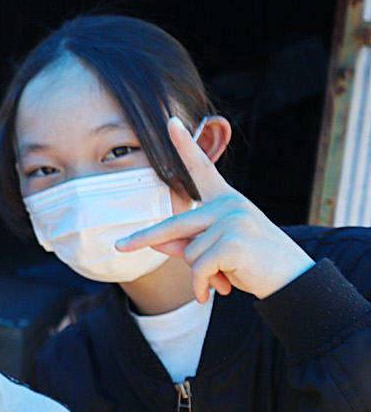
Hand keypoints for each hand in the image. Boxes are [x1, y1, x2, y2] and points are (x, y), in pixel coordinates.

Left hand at [116, 116, 314, 302]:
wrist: (292, 279)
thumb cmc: (251, 262)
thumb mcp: (216, 249)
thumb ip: (185, 242)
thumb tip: (155, 241)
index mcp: (226, 199)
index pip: (202, 169)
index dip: (186, 145)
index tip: (171, 122)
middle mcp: (229, 204)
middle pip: (174, 224)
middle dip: (144, 239)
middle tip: (119, 246)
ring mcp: (233, 220)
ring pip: (188, 253)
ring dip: (200, 274)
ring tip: (226, 276)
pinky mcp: (233, 242)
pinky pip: (199, 267)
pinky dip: (202, 285)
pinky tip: (223, 288)